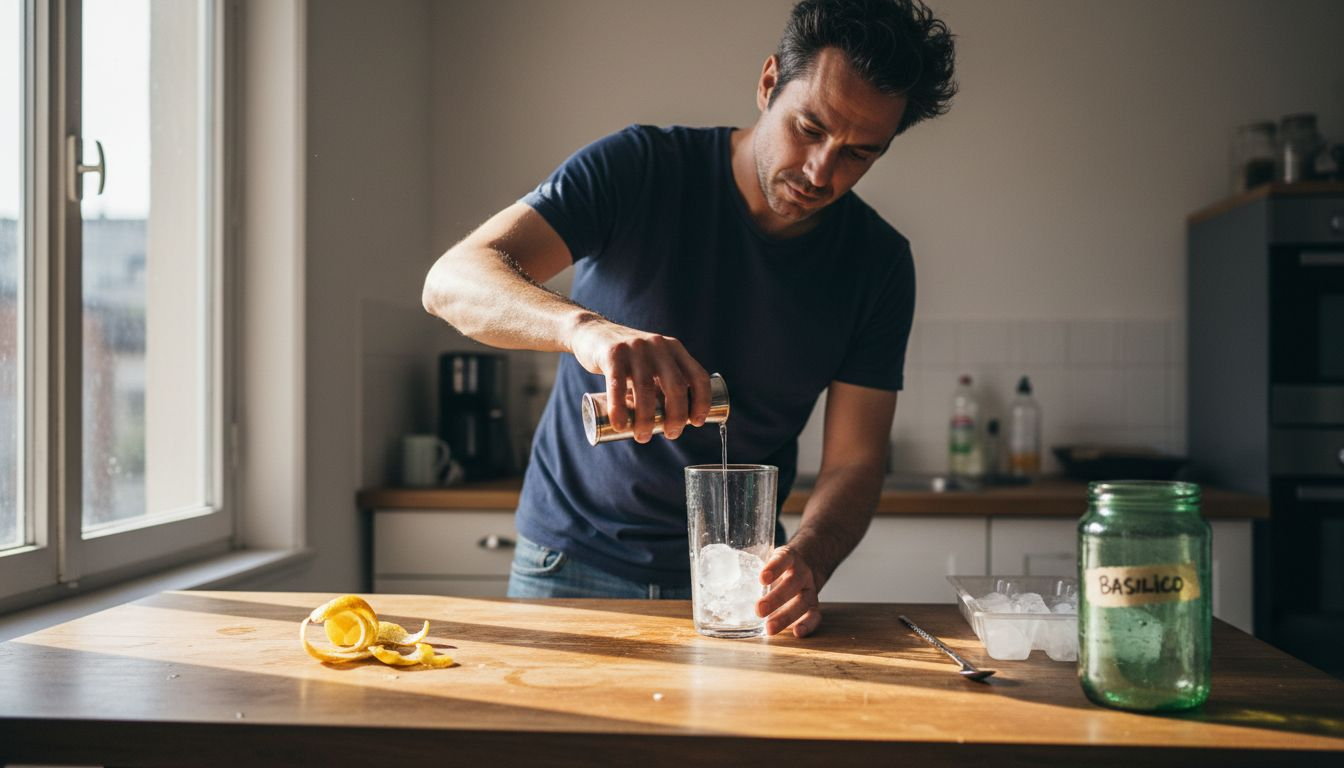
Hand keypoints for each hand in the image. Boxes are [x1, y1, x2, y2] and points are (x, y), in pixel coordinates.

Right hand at [568, 316, 710, 442]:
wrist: (593, 333)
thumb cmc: (629, 358)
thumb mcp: (654, 360)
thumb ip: (666, 380)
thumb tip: (680, 418)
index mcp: (674, 348)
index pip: (697, 376)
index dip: (702, 402)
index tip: (697, 423)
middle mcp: (659, 345)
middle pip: (676, 386)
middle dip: (677, 417)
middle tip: (670, 434)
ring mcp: (635, 348)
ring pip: (646, 390)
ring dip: (646, 420)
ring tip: (642, 437)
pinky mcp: (612, 354)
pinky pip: (617, 385)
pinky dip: (619, 409)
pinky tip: (620, 426)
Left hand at [757, 545, 822, 637]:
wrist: (809, 561)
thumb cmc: (779, 563)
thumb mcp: (767, 555)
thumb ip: (748, 562)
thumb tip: (716, 570)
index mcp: (789, 557)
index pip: (783, 559)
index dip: (774, 568)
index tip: (762, 578)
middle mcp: (801, 573)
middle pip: (792, 584)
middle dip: (776, 598)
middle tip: (758, 610)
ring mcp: (809, 589)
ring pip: (803, 602)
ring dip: (786, 616)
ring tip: (769, 628)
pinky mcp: (813, 604)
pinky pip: (815, 615)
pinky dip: (808, 625)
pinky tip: (796, 633)